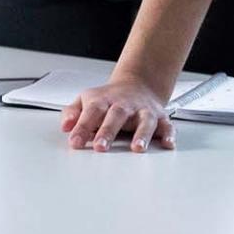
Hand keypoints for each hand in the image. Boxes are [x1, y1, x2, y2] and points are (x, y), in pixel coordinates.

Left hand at [60, 71, 175, 152]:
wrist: (137, 84)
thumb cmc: (109, 99)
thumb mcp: (86, 100)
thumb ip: (73, 113)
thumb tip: (65, 126)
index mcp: (103, 101)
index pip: (91, 112)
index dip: (82, 127)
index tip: (75, 142)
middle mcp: (124, 105)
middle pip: (116, 115)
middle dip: (108, 131)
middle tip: (101, 147)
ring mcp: (143, 111)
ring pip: (144, 121)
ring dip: (142, 134)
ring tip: (137, 148)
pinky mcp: (160, 118)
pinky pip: (167, 125)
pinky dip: (168, 134)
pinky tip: (167, 144)